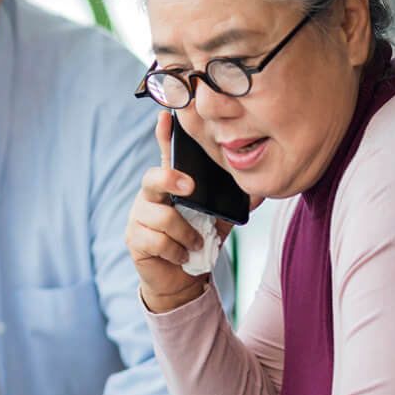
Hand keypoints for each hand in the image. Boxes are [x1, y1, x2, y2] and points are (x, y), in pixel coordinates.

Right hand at [125, 111, 231, 312]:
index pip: (165, 154)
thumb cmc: (197, 243)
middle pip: (152, 178)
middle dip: (171, 179)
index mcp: (170, 186)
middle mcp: (150, 197)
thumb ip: (233, 202)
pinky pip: (158, 241)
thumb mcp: (219, 220)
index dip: (164, 134)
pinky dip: (177, 251)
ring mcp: (138, 217)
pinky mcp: (134, 239)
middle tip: (190, 188)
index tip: (166, 115)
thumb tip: (260, 188)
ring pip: (162, 218)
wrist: (181, 279)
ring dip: (186, 234)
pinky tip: (182, 256)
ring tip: (195, 244)